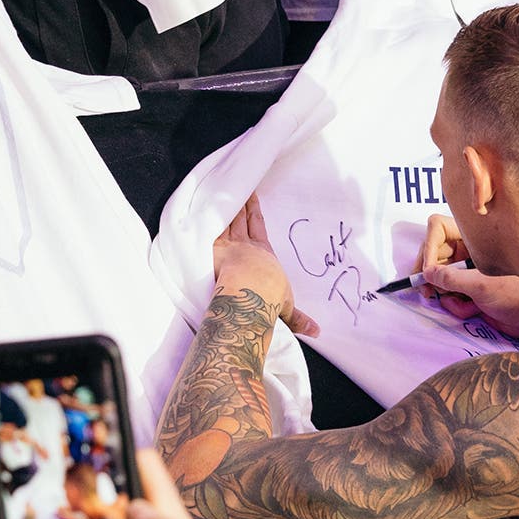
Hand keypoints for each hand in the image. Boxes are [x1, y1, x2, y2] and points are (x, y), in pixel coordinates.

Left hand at [213, 194, 318, 338]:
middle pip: (241, 218)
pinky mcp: (213, 249)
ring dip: (223, 205)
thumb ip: (298, 319)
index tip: (252, 197)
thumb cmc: (269, 298)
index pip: (258, 227)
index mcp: (264, 253)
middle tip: (237, 186)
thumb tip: (316, 332)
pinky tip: (201, 205)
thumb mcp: (286, 309)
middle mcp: (246, 245)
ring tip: (220, 190)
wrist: (250, 292)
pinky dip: (205, 215)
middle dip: (239, 202)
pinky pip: (209, 226)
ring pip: (225, 219)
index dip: (254, 212)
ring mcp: (228, 245)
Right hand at [417, 215, 518, 343]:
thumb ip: (452, 278)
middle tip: (427, 292)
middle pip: (435, 254)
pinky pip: (450, 294)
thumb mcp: (482, 285)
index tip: (426, 271)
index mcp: (474, 237)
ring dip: (447, 294)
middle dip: (432, 275)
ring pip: (440, 277)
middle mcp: (468, 250)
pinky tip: (471, 310)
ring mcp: (468, 269)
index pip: (438, 229)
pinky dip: (456, 305)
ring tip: (464, 305)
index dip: (428, 247)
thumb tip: (427, 272)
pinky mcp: (469, 288)